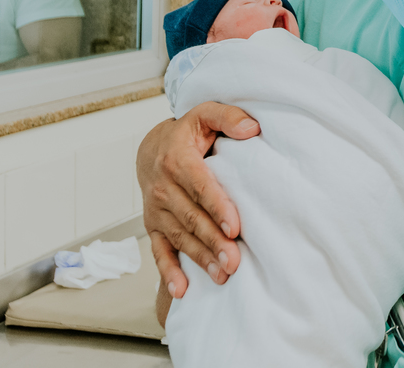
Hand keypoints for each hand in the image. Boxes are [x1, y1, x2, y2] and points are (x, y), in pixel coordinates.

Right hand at [137, 102, 259, 298]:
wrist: (151, 148)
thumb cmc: (187, 133)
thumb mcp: (205, 114)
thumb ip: (228, 117)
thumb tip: (252, 127)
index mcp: (177, 160)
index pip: (200, 186)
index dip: (218, 207)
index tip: (235, 227)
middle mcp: (163, 188)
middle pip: (192, 218)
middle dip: (213, 242)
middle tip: (234, 262)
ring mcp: (156, 210)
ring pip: (180, 237)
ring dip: (200, 258)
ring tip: (222, 275)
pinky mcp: (153, 226)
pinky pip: (159, 251)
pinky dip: (168, 272)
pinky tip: (182, 290)